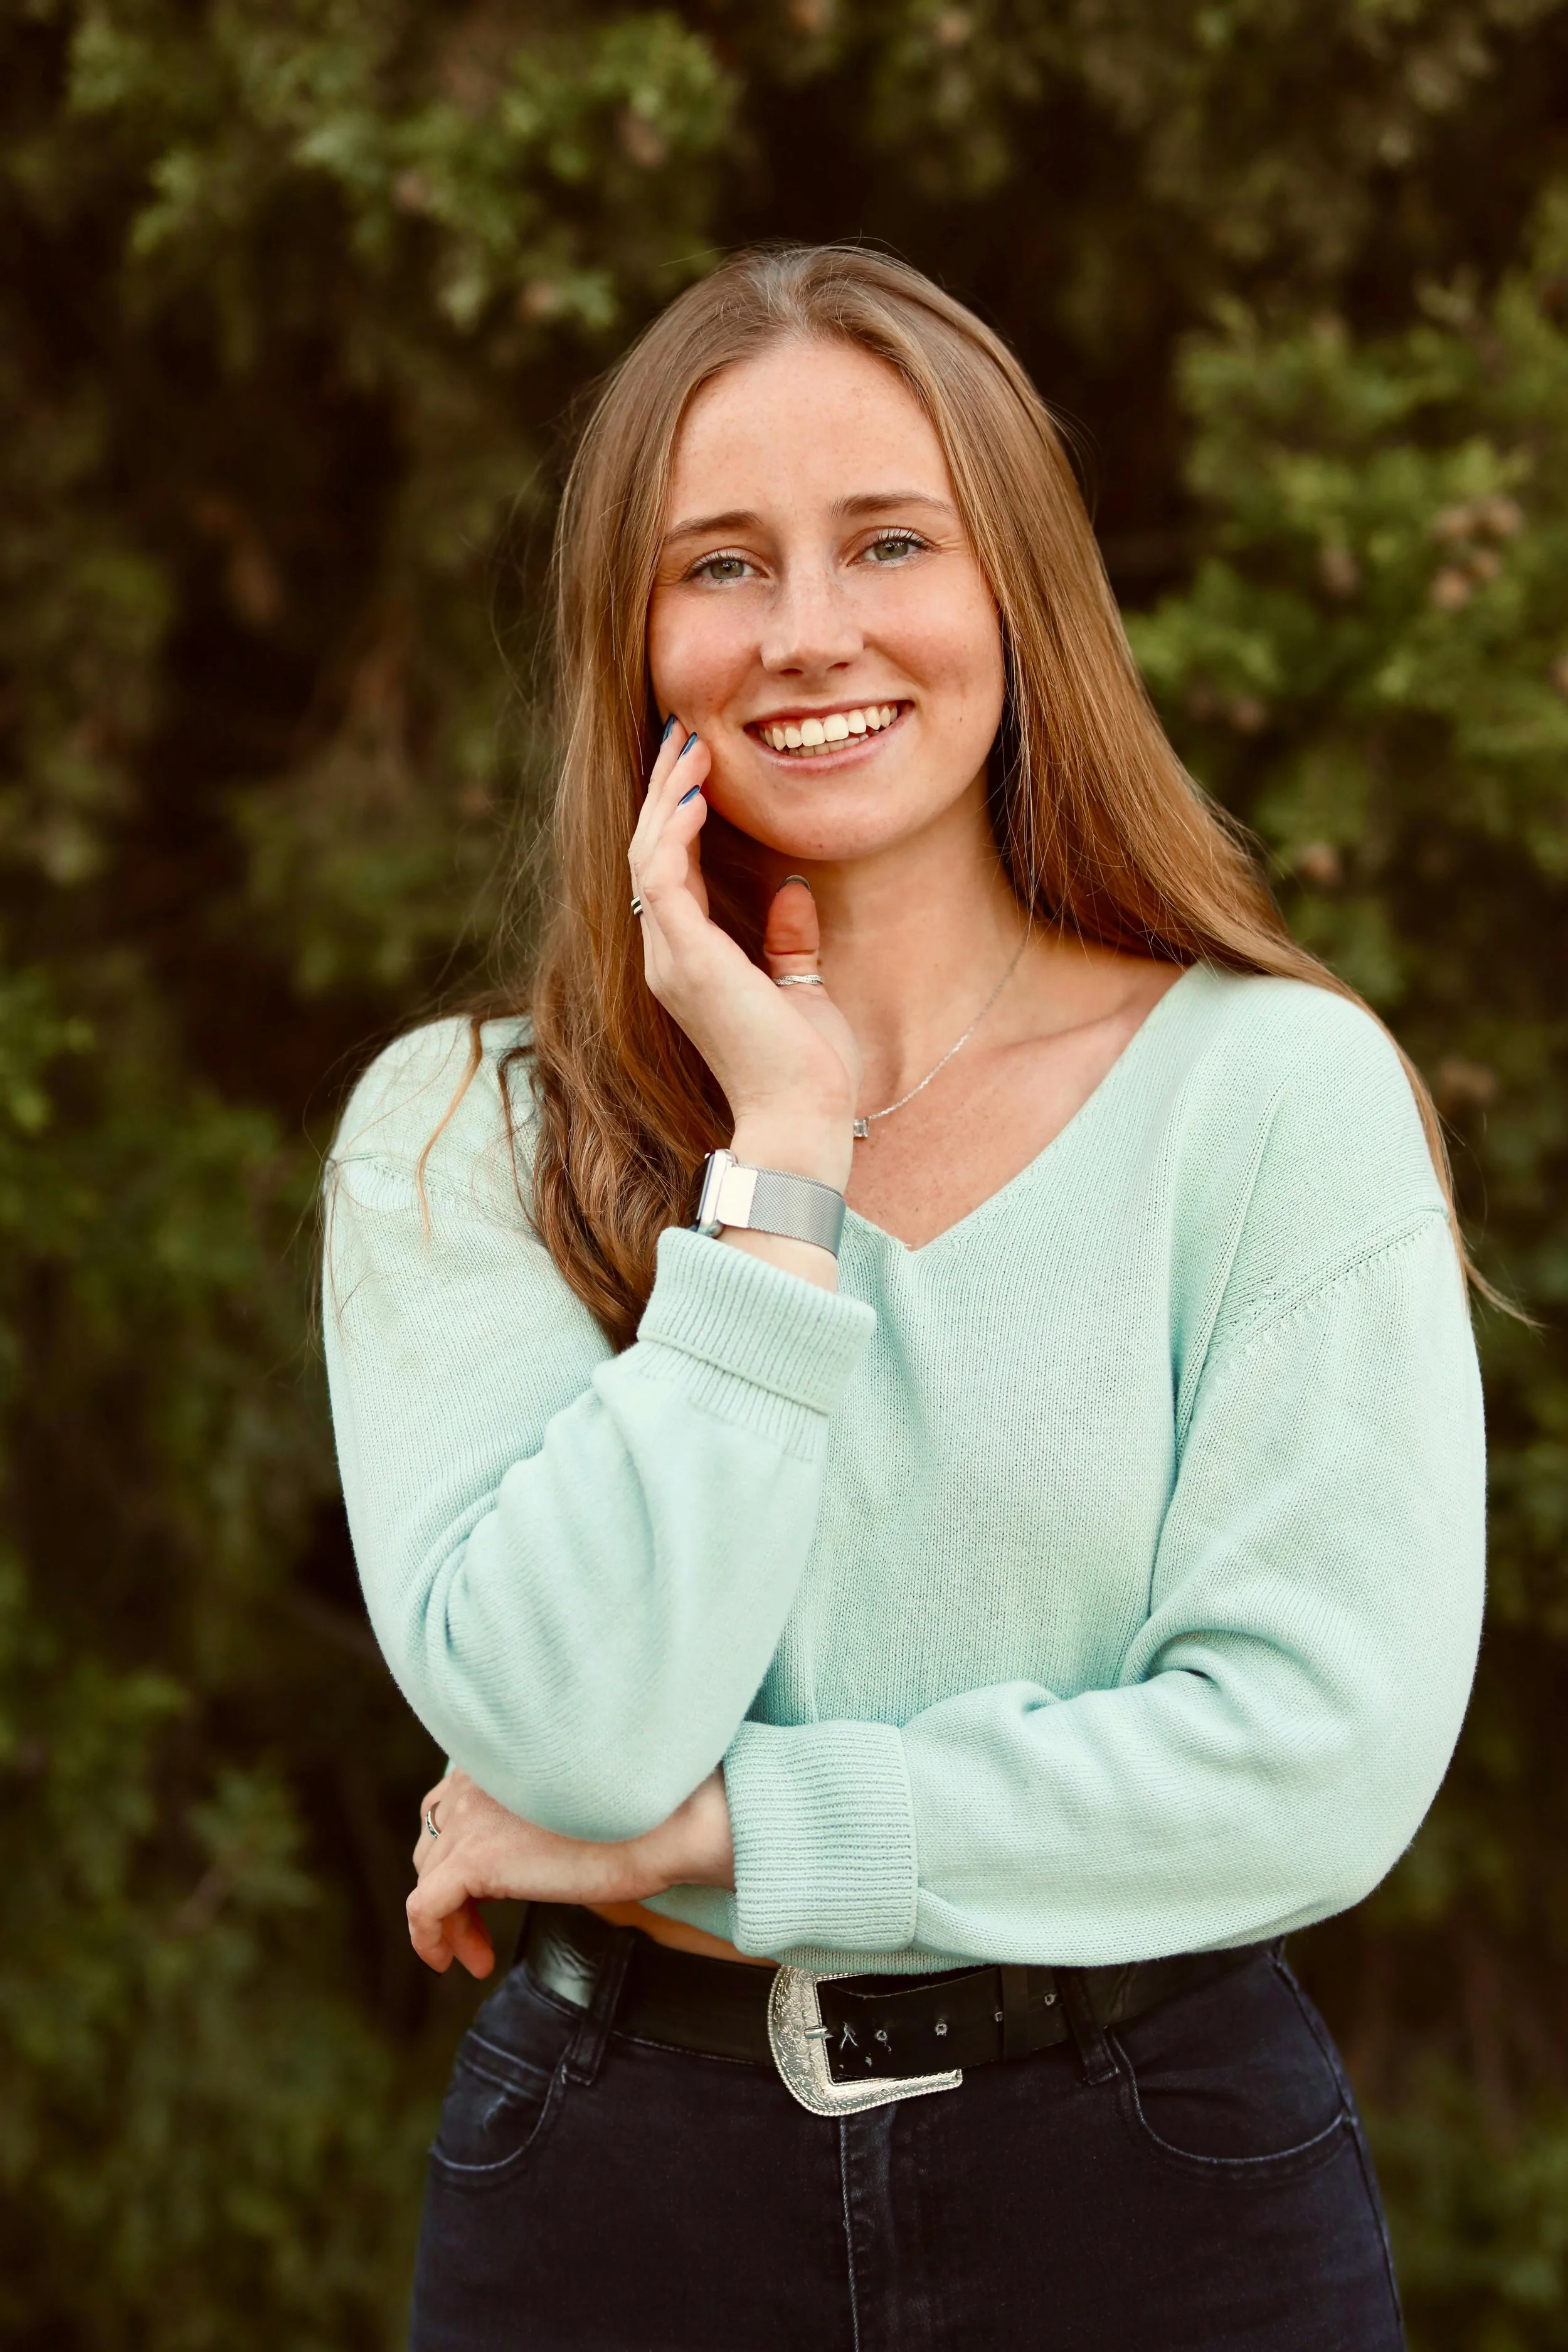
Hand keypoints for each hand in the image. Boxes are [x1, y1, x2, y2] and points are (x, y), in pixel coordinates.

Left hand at [407, 1767, 734, 1977]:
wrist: (664, 1828)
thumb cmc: (637, 1821)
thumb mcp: (566, 1809)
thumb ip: (527, 1820)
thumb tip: (510, 1862)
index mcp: (498, 1760)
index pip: (447, 1807)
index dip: (456, 1856)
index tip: (484, 1898)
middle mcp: (474, 1781)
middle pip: (433, 1845)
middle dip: (451, 1893)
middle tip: (480, 1933)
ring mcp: (470, 1819)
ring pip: (429, 1880)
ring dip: (451, 1923)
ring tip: (478, 1955)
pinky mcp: (474, 1859)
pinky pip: (424, 1909)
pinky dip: (431, 1939)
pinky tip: (464, 1962)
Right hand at [628, 722, 860, 1187]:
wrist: (802, 1115)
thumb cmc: (805, 1065)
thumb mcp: (802, 988)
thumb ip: (788, 941)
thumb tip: (793, 890)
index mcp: (690, 960)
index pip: (671, 871)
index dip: (677, 815)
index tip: (699, 765)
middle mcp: (668, 956)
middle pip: (649, 852)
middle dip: (664, 790)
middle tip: (685, 734)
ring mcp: (671, 958)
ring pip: (647, 856)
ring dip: (665, 797)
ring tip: (689, 746)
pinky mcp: (687, 959)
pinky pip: (661, 878)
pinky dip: (673, 832)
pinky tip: (693, 794)